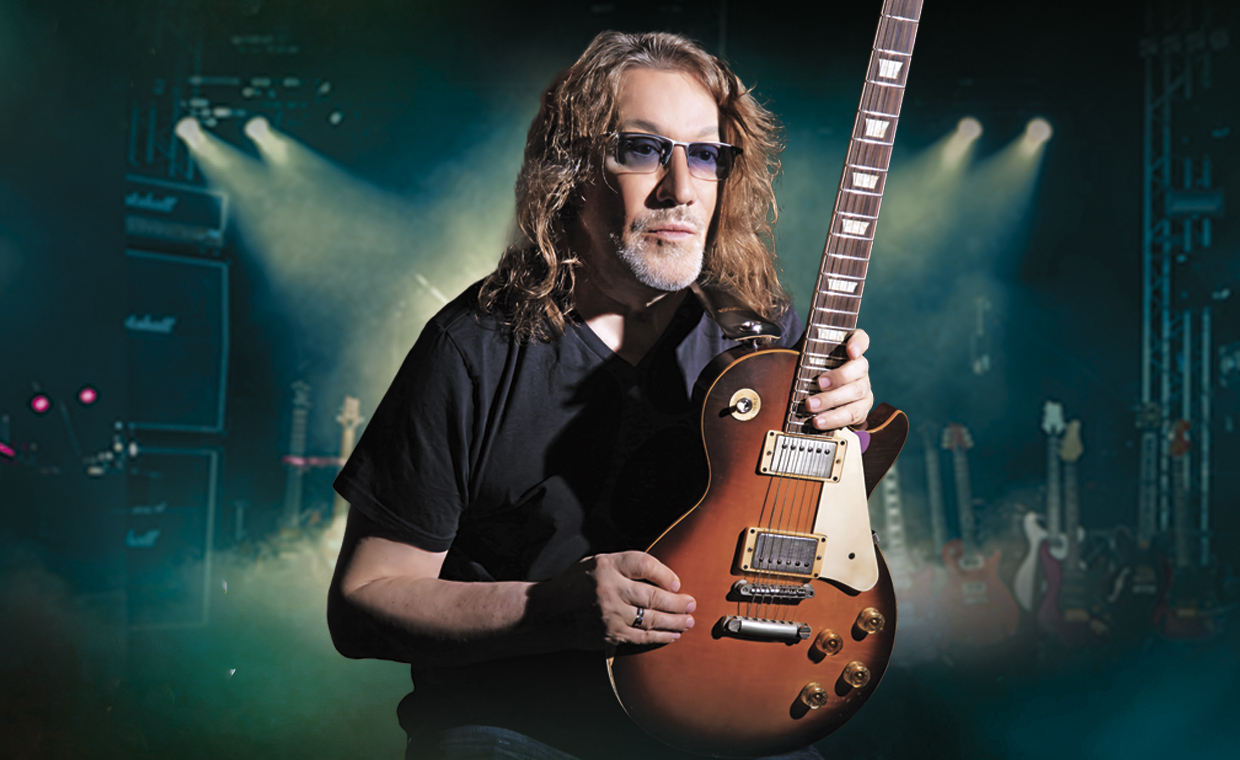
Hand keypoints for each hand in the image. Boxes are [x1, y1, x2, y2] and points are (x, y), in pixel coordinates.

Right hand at [543, 551, 695, 647]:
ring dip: (675, 621)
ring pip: (651, 619)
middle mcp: (608, 589)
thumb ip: (625, 566)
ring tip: (689, 620)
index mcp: (605, 566)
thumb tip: (663, 577)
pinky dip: (661, 636)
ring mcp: (609, 615)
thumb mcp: (596, 563)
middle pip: (653, 595)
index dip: (665, 573)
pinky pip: (642, 637)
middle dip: (678, 602)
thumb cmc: (577, 584)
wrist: (549, 612)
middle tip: (692, 604)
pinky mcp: (609, 635)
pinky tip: (673, 634)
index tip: (677, 582)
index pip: (643, 564)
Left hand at [804, 329, 872, 429]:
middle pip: (859, 368)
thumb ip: (806, 354)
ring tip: (810, 406)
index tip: (851, 350)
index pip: (861, 339)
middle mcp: (860, 368)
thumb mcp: (810, 360)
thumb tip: (778, 358)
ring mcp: (863, 388)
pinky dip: (834, 419)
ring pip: (856, 392)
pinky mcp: (861, 408)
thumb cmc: (816, 372)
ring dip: (831, 400)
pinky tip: (818, 421)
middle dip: (838, 377)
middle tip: (818, 383)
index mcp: (850, 351)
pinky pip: (853, 415)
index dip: (858, 343)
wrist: (824, 396)